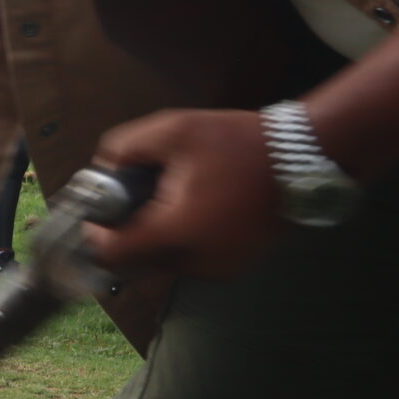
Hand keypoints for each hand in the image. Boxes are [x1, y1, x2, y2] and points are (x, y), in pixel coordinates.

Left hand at [85, 107, 278, 278]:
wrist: (301, 159)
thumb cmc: (240, 143)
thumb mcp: (174, 130)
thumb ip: (126, 147)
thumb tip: (103, 166)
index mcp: (177, 232)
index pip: (113, 254)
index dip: (96, 234)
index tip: (96, 211)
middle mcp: (196, 261)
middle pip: (136, 260)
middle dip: (127, 232)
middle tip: (132, 198)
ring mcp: (218, 268)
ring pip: (163, 262)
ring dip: (154, 237)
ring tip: (167, 198)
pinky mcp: (233, 265)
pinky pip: (191, 259)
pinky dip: (181, 240)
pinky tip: (191, 208)